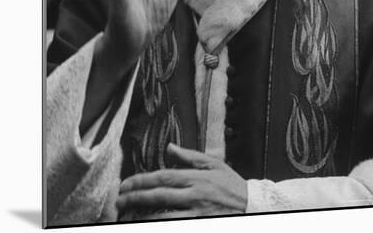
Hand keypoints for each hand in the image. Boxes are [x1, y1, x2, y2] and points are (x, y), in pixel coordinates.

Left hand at [116, 143, 247, 220]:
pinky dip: (163, 224)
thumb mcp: (213, 164)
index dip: (142, 180)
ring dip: (145, 216)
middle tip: (119, 201)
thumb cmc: (232, 184)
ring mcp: (197, 213)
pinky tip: (150, 223)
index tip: (126, 184)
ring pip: (165, 216)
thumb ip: (189, 156)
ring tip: (128, 217)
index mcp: (196, 177)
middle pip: (159, 196)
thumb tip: (169, 147)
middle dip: (136, 198)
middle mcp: (195, 195)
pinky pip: (177, 226)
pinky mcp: (201, 225)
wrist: (253, 206)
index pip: (163, 177)